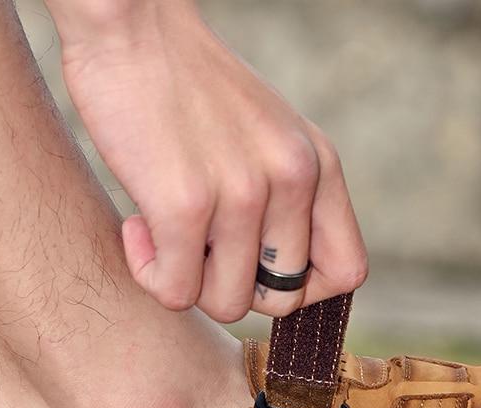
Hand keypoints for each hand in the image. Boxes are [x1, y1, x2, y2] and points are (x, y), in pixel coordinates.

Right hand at [43, 0, 367, 320]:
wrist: (132, 22)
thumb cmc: (194, 88)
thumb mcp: (273, 137)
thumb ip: (291, 200)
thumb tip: (283, 279)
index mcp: (320, 168)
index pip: (349, 272)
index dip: (307, 290)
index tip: (262, 272)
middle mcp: (293, 180)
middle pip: (283, 300)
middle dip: (238, 288)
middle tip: (203, 248)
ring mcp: (243, 194)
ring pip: (228, 305)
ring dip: (190, 282)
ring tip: (166, 232)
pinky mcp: (184, 204)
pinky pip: (176, 291)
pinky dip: (150, 274)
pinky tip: (138, 227)